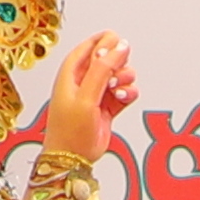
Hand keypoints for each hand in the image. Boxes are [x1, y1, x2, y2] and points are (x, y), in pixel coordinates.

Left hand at [38, 32, 137, 172]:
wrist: (72, 158)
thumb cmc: (70, 130)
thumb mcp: (86, 95)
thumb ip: (103, 69)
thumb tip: (119, 47)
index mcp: (71, 71)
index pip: (91, 44)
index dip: (105, 41)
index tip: (118, 42)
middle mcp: (85, 79)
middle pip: (109, 57)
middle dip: (118, 62)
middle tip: (115, 74)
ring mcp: (98, 92)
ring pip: (121, 74)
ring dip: (125, 79)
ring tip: (117, 90)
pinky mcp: (109, 106)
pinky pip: (126, 91)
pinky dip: (129, 94)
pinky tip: (122, 99)